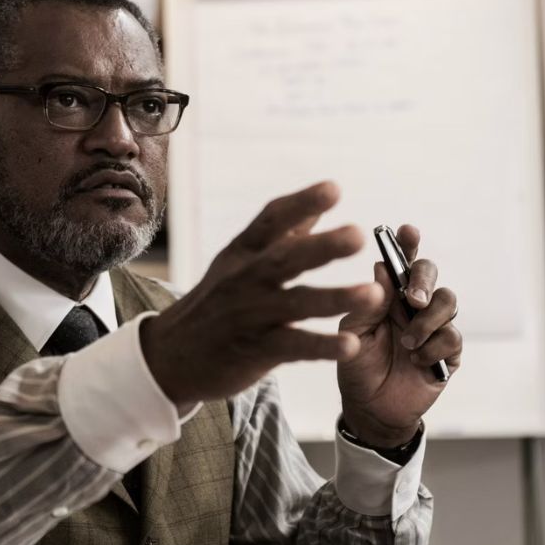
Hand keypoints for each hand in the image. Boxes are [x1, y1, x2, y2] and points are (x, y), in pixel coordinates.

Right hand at [141, 182, 380, 405]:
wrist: (171, 355)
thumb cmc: (215, 303)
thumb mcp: (239, 262)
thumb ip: (282, 234)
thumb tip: (318, 203)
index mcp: (243, 253)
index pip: (270, 221)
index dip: (301, 203)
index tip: (334, 189)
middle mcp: (245, 279)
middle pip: (285, 258)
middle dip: (322, 247)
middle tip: (358, 235)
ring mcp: (249, 315)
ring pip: (295, 303)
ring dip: (335, 298)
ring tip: (373, 294)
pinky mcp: (255, 350)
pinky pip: (293, 347)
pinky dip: (322, 346)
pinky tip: (351, 345)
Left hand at [336, 224, 461, 446]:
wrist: (370, 408)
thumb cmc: (358, 366)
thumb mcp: (353, 334)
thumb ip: (366, 305)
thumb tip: (380, 269)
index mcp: (388, 295)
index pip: (402, 261)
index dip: (408, 243)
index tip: (408, 231)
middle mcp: (414, 305)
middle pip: (431, 273)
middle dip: (424, 280)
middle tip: (412, 298)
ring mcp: (434, 326)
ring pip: (449, 302)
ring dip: (427, 320)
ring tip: (406, 342)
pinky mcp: (448, 352)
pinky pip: (452, 337)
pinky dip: (433, 348)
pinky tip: (416, 361)